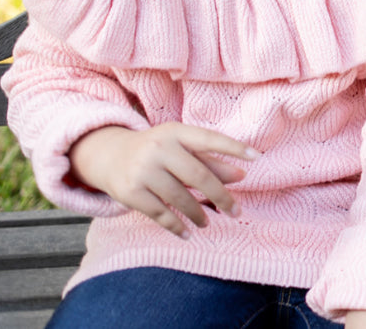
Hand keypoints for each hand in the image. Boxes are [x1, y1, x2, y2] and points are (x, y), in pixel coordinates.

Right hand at [68, 123, 257, 236]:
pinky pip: (159, 213)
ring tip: (208, 223)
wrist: (108, 156)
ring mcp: (142, 170)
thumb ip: (210, 160)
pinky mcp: (129, 192)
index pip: (209, 138)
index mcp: (174, 132)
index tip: (257, 157)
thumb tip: (242, 175)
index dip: (233, 147)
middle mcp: (158, 148)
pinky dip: (176, 226)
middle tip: (236, 211)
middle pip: (197, 174)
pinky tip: (187, 233)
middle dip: (220, 195)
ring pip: (179, 197)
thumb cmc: (157, 151)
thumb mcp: (181, 148)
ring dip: (198, 214)